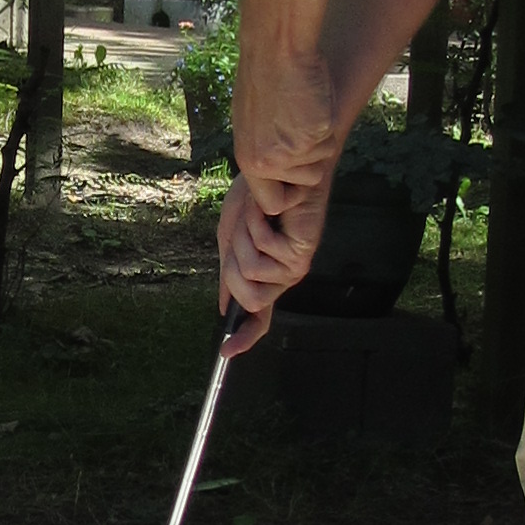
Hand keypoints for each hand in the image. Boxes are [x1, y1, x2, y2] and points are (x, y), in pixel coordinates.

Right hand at [216, 162, 329, 346]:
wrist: (275, 172)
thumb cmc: (257, 202)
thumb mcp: (232, 240)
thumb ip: (229, 274)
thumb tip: (225, 309)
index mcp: (267, 278)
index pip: (258, 315)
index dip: (244, 336)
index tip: (226, 352)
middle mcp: (281, 277)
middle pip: (247, 300)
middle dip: (233, 267)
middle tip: (243, 235)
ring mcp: (292, 267)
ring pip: (251, 276)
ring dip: (244, 241)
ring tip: (258, 219)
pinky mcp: (299, 253)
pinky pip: (262, 254)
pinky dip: (255, 227)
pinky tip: (267, 212)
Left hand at [229, 35, 343, 217]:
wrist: (277, 49)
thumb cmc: (264, 77)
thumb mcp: (251, 122)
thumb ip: (262, 151)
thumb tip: (274, 170)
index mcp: (248, 159)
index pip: (272, 203)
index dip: (288, 192)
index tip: (293, 173)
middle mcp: (268, 162)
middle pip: (305, 183)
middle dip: (309, 162)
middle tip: (298, 128)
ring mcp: (293, 151)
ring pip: (320, 162)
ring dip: (318, 141)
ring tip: (301, 111)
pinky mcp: (315, 135)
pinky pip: (330, 140)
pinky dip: (326, 123)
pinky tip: (311, 102)